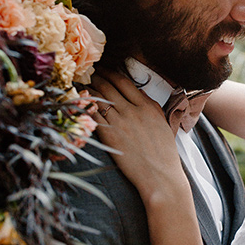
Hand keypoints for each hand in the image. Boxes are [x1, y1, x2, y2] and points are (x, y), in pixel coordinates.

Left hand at [90, 72, 188, 202]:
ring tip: (82, 85)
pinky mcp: (109, 135)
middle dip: (96, 77)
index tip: (104, 69)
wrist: (159, 175)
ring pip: (98, 99)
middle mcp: (132, 110)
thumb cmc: (163, 152)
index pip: (124, 82)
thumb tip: (138, 92)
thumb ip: (150, 105)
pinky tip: (80, 104)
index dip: (111, 73)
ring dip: (88, 90)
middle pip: (108, 86)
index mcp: (147, 106)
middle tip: (88, 73)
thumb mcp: (161, 123)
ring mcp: (120, 122)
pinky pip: (93, 116)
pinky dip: (85, 107)